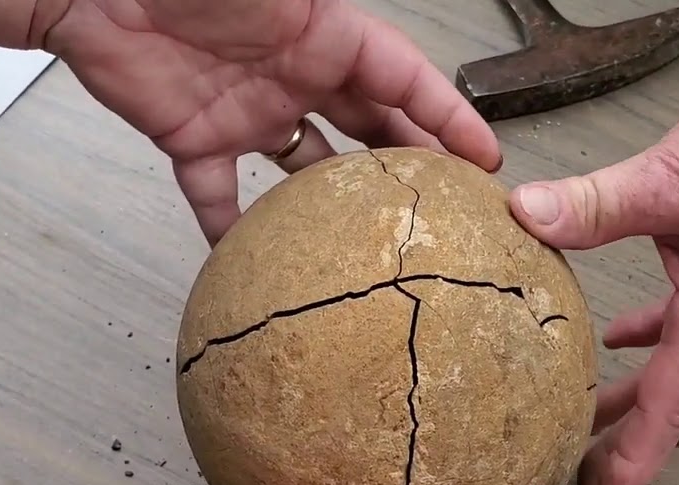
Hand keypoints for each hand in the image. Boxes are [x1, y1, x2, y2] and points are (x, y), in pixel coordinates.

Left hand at [39, 0, 500, 242]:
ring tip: (374, 248)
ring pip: (308, 167)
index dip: (447, 115)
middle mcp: (293, 76)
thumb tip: (370, 32)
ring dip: (337, 202)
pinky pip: (220, 195)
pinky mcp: (195, 138)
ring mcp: (247, 112)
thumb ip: (320, 5)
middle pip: (368, 126)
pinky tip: (255, 264)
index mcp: (322, 33)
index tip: (482, 156)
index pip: (401, 78)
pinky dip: (233, 228)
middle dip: (410, 164)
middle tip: (449, 211)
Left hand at [507, 46, 678, 484]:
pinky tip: (618, 336)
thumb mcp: (673, 176)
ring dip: (638, 395)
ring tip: (593, 418)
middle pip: (675, 398)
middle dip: (631, 440)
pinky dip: (649, 337)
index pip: (673, 404)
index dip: (638, 454)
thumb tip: (528, 216)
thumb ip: (598, 203)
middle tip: (584, 475)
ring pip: (678, 364)